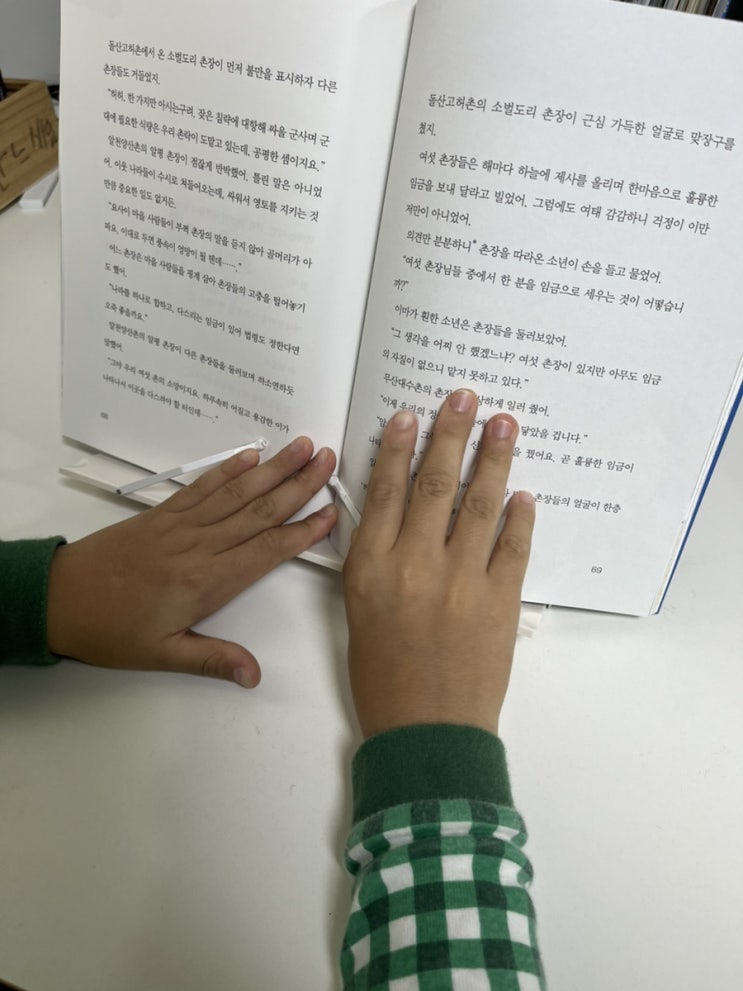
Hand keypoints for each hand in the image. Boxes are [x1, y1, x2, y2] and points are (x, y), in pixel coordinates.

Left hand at [46, 438, 336, 686]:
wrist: (59, 598)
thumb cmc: (110, 630)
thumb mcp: (161, 655)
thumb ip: (212, 660)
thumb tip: (254, 675)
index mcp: (205, 581)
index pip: (266, 550)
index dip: (302, 531)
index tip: (331, 512)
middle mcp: (199, 546)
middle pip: (258, 511)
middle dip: (297, 485)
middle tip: (328, 460)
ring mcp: (181, 525)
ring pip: (236, 492)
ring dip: (272, 468)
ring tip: (302, 447)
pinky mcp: (163, 514)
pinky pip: (201, 487)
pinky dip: (227, 469)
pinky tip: (250, 455)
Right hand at [343, 389, 534, 737]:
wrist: (426, 729)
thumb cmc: (383, 676)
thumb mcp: (359, 611)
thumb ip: (375, 559)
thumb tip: (400, 512)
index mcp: (371, 568)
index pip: (386, 491)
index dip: (399, 448)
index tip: (410, 415)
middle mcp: (414, 564)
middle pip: (434, 483)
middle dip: (451, 434)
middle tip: (465, 397)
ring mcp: (460, 579)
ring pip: (478, 503)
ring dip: (493, 458)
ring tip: (503, 424)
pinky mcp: (499, 599)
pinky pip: (513, 545)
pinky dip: (519, 516)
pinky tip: (523, 493)